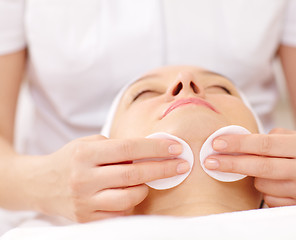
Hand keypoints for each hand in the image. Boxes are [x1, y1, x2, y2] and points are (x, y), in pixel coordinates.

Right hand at [34, 135, 187, 221]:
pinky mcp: (86, 219)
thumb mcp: (89, 144)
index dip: (155, 148)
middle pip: (133, 174)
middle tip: (182, 165)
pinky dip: (132, 204)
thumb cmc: (71, 159)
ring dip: (147, 188)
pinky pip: (120, 214)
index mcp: (85, 154)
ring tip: (149, 181)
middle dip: (163, 169)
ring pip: (129, 198)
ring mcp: (84, 202)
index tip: (176, 148)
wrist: (40, 183)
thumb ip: (118, 147)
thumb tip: (153, 151)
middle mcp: (83, 178)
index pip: (128, 148)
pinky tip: (133, 194)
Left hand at [204, 128, 295, 206]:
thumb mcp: (287, 137)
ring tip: (266, 170)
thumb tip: (228, 146)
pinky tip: (275, 184)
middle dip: (231, 164)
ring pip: (262, 185)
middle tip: (208, 161)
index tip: (216, 143)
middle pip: (260, 167)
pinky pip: (269, 199)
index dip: (238, 144)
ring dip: (254, 178)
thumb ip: (262, 140)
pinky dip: (265, 191)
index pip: (263, 144)